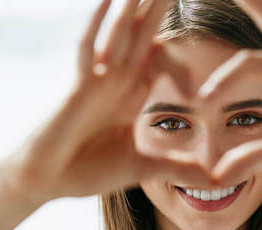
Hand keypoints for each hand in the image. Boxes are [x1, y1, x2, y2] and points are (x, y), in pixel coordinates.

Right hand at [0, 0, 214, 202]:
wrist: (47, 181)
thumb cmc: (87, 172)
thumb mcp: (142, 168)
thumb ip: (176, 169)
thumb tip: (214, 182)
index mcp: (131, 96)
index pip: (159, 61)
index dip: (177, 56)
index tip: (193, 60)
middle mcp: (117, 82)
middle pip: (143, 36)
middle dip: (159, 8)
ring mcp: (97, 82)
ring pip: (121, 35)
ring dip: (135, 7)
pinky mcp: (78, 88)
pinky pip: (88, 50)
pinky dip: (97, 26)